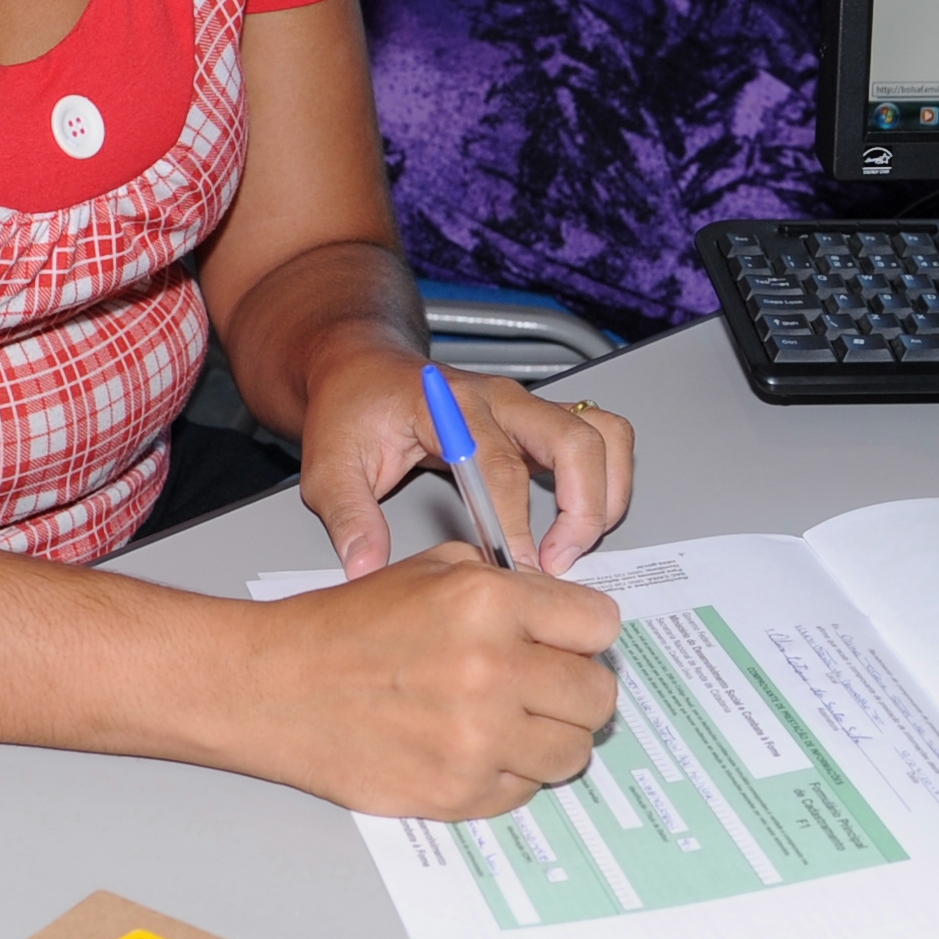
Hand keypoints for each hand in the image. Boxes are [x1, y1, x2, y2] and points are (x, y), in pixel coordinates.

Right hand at [248, 543, 621, 818]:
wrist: (276, 688)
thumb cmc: (347, 628)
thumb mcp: (432, 570)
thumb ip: (511, 586)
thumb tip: (566, 618)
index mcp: (490, 603)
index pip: (601, 626)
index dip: (582, 634)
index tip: (565, 643)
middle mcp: (492, 671)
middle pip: (598, 696)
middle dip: (576, 689)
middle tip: (543, 688)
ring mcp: (477, 740)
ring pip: (573, 752)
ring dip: (550, 737)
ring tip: (508, 722)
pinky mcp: (459, 794)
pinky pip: (526, 790)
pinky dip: (508, 774)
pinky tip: (469, 748)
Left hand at [298, 348, 638, 578]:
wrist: (363, 368)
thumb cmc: (352, 409)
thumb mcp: (329, 464)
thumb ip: (348, 516)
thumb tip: (367, 565)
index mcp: (452, 407)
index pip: (501, 468)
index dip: (514, 525)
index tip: (517, 570)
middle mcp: (502, 399)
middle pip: (575, 441)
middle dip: (581, 510)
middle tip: (556, 564)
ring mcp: (528, 406)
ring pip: (604, 434)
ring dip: (606, 493)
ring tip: (578, 544)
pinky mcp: (542, 419)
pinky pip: (603, 437)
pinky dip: (609, 479)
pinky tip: (585, 518)